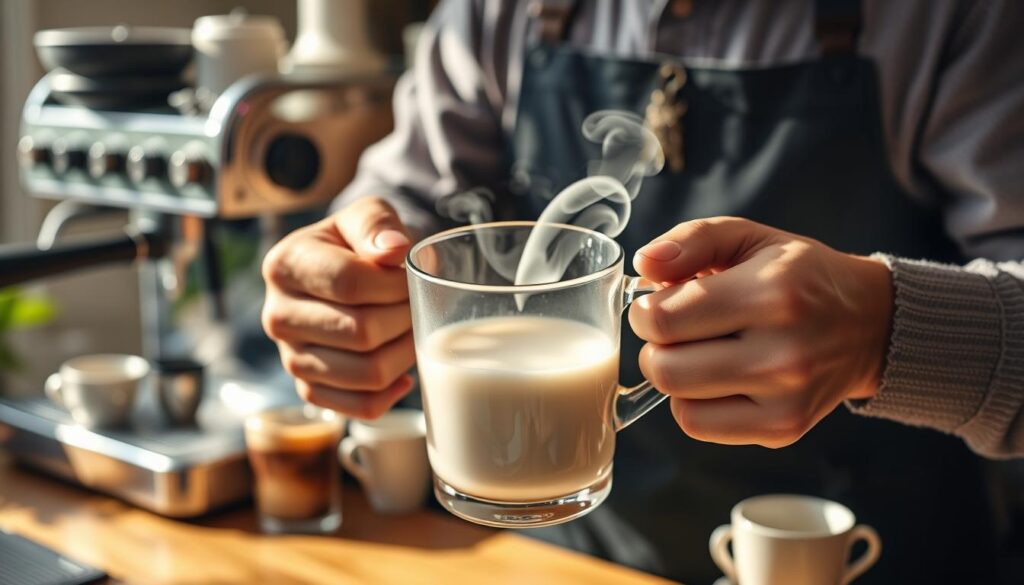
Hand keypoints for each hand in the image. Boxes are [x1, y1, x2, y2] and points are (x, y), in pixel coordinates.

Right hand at [261, 197, 415, 418]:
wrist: (345, 274)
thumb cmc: (358, 243)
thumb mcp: (367, 215)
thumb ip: (378, 224)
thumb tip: (393, 250)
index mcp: (285, 265)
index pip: (349, 283)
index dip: (394, 284)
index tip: (410, 277)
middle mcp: (278, 316)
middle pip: (361, 332)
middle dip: (404, 318)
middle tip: (417, 305)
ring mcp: (292, 358)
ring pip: (367, 374)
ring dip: (405, 353)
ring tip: (412, 330)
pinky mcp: (310, 389)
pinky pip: (361, 407)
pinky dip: (392, 392)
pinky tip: (402, 368)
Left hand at [628, 217, 892, 447]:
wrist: (870, 324)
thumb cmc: (798, 275)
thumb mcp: (749, 237)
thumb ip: (692, 240)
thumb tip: (645, 264)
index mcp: (771, 292)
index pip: (664, 319)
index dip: (645, 311)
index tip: (658, 303)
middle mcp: (782, 351)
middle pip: (665, 368)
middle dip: (656, 346)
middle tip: (677, 331)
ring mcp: (786, 397)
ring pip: (677, 401)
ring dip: (674, 375)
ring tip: (700, 351)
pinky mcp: (784, 429)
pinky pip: (699, 426)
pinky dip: (694, 403)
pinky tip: (717, 379)